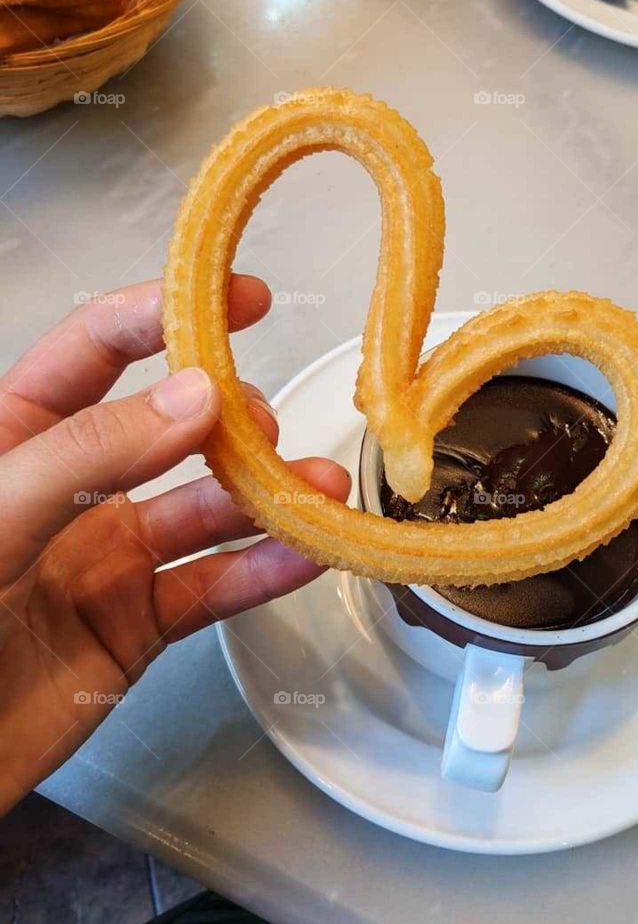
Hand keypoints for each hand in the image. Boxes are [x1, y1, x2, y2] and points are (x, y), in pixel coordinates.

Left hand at [0, 276, 349, 814]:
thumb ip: (88, 454)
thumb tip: (197, 395)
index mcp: (17, 437)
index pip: (97, 350)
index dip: (168, 313)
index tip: (243, 299)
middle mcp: (72, 488)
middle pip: (173, 429)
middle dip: (231, 420)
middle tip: (263, 431)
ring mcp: (106, 556)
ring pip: (207, 511)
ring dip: (269, 498)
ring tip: (321, 489)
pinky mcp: (135, 624)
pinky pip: (212, 588)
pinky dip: (265, 573)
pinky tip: (307, 555)